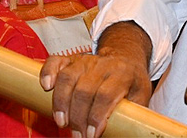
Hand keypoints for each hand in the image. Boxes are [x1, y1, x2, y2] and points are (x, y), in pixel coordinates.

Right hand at [40, 22, 153, 136]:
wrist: (124, 57)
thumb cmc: (132, 81)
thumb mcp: (141, 95)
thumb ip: (134, 112)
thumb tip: (127, 131)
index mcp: (122, 74)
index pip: (105, 95)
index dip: (96, 117)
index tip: (92, 135)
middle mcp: (101, 65)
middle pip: (84, 90)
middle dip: (78, 117)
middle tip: (78, 136)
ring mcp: (84, 60)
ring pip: (68, 77)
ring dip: (61, 102)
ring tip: (62, 122)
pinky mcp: (70, 58)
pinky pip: (55, 61)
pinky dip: (48, 72)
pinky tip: (45, 86)